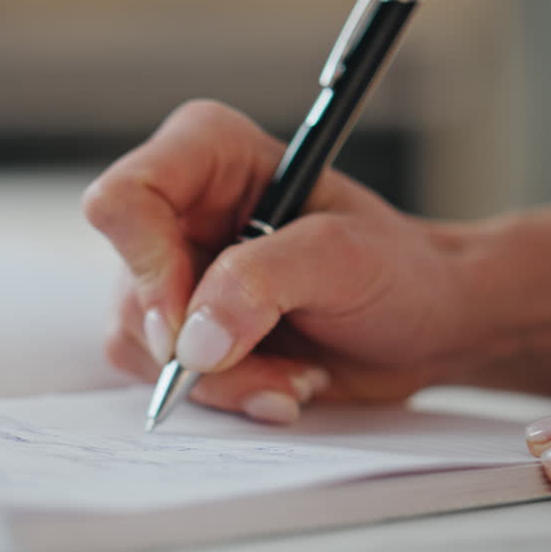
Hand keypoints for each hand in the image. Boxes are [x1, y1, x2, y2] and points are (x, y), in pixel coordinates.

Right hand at [83, 100, 480, 422]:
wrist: (426, 324)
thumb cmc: (398, 270)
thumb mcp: (342, 258)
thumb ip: (261, 282)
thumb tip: (191, 341)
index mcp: (207, 156)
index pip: (124, 199)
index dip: (146, 268)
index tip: (191, 328)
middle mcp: (177, 211)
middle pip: (130, 289)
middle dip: (201, 348)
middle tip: (279, 368)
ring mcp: (172, 275)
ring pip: (140, 345)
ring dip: (223, 380)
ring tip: (296, 375)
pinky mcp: (181, 330)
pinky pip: (162, 378)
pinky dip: (226, 395)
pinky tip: (281, 383)